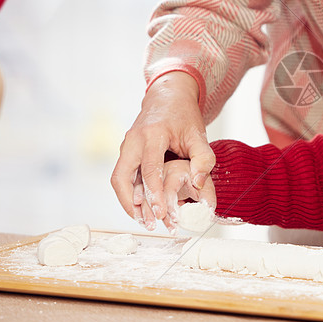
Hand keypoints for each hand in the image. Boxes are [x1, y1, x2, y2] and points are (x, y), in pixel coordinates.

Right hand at [111, 71, 215, 228]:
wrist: (168, 97)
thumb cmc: (185, 116)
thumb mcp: (199, 134)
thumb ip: (204, 158)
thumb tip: (199, 184)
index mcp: (152, 134)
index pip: (149, 169)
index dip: (153, 193)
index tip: (160, 213)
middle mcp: (133, 140)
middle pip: (122, 177)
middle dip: (133, 204)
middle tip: (149, 224)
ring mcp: (126, 145)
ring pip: (118, 179)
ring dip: (128, 202)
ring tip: (144, 222)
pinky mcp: (125, 152)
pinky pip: (122, 176)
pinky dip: (129, 194)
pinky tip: (141, 209)